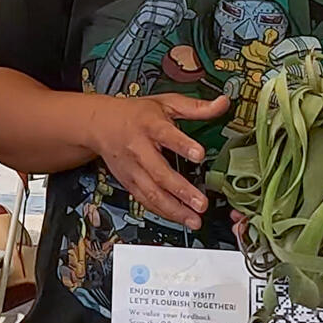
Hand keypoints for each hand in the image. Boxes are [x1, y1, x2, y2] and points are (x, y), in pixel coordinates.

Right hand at [86, 92, 228, 230]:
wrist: (99, 124)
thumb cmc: (135, 114)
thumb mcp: (165, 103)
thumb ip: (195, 107)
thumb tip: (222, 103)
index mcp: (149, 125)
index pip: (166, 135)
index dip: (183, 145)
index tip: (200, 155)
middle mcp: (138, 148)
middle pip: (158, 172)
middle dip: (181, 190)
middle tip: (201, 203)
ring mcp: (132, 168)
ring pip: (151, 192)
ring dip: (173, 209)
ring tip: (194, 219)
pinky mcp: (129, 181)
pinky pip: (145, 200)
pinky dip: (162, 212)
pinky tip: (179, 219)